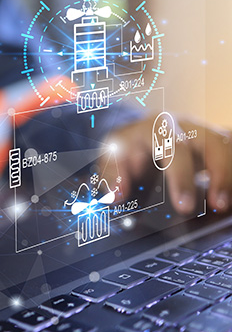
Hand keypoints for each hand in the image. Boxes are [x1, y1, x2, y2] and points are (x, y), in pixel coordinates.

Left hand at [106, 118, 231, 214]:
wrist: (136, 127)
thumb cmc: (126, 143)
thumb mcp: (111, 154)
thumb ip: (113, 173)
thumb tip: (117, 194)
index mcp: (157, 127)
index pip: (174, 148)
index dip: (182, 177)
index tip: (184, 206)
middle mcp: (185, 125)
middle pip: (211, 143)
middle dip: (219, 174)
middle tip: (218, 205)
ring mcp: (203, 131)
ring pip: (225, 145)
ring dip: (228, 174)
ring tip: (224, 203)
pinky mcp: (214, 141)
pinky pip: (229, 150)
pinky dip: (230, 170)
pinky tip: (228, 191)